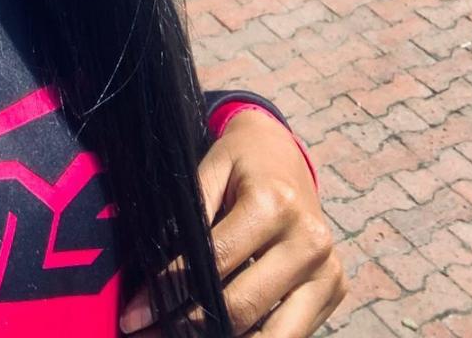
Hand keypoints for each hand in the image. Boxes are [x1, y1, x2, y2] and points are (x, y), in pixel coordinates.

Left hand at [120, 109, 346, 334]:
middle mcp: (308, 241)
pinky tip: (219, 337)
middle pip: (242, 306)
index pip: (214, 262)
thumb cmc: (242, 160)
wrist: (286, 152)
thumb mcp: (212, 167)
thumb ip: (190, 210)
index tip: (135, 314)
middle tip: (149, 335)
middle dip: (189, 327)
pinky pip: (292, 334)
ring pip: (274, 335)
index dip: (171, 290)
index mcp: (275, 204)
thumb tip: (155, 264)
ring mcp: (327, 270)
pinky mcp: (335, 289)